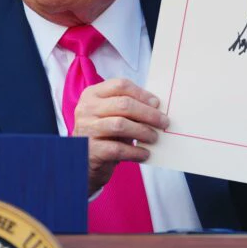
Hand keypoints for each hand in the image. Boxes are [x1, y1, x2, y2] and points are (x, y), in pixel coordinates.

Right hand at [72, 78, 168, 195]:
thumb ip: (128, 108)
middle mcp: (86, 109)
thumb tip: (156, 106)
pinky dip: (135, 151)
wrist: (83, 162)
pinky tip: (145, 153)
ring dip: (143, 131)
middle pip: (123, 104)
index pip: (120, 85)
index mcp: (92, 94)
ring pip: (121, 125)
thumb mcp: (111, 115)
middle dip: (148, 113)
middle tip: (163, 122)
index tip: (157, 103)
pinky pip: (118, 149)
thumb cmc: (103, 134)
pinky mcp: (91, 150)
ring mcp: (87, 129)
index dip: (142, 93)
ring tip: (154, 137)